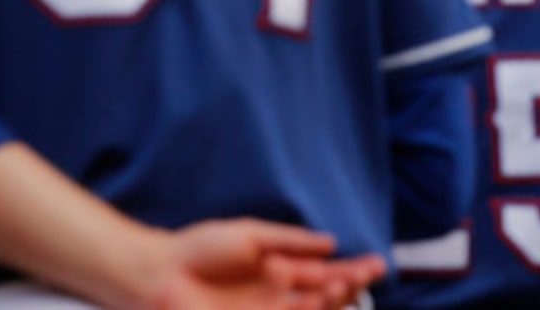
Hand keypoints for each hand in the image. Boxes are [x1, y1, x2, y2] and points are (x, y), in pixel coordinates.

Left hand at [150, 220, 385, 309]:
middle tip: (369, 273)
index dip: (352, 271)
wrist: (162, 274)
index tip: (377, 263)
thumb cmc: (201, 250)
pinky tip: (321, 305)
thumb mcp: (252, 237)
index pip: (325, 273)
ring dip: (332, 301)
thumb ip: (292, 241)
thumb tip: (331, 242)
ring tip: (345, 284)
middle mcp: (278, 297)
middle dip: (350, 286)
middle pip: (325, 297)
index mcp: (279, 271)